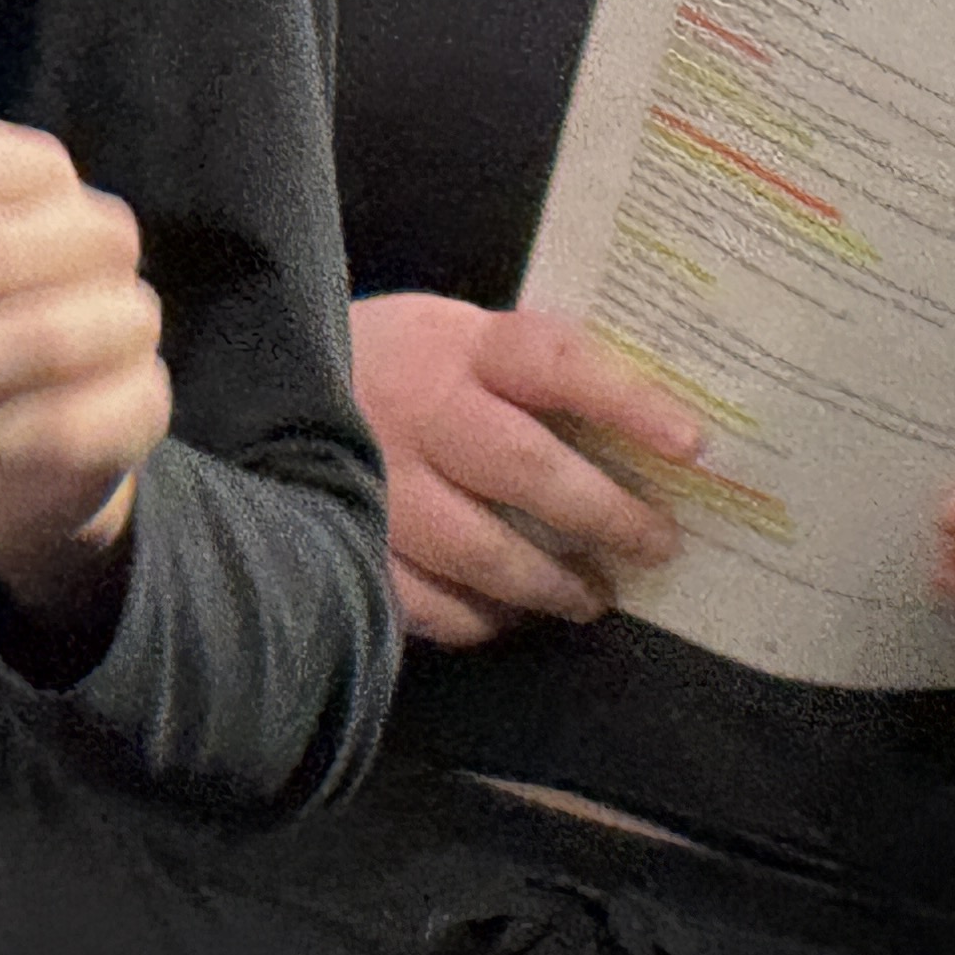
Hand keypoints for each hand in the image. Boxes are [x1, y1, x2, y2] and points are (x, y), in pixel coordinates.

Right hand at [351, 293, 702, 646]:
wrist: (261, 381)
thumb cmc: (391, 361)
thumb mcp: (454, 335)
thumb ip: (526, 372)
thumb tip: (648, 428)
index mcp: (458, 345)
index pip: (558, 363)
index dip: (628, 402)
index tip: (693, 443)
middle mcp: (422, 411)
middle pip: (526, 469)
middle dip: (604, 515)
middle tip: (658, 544)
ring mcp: (379, 484)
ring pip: (480, 551)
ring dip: (550, 584)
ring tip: (593, 597)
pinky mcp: (350, 542)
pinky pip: (426, 601)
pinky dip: (477, 619)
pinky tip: (510, 617)